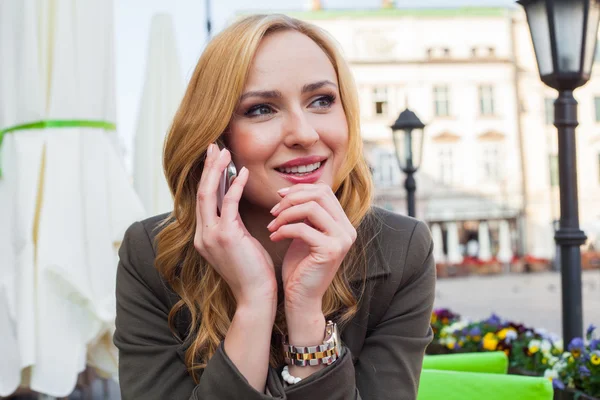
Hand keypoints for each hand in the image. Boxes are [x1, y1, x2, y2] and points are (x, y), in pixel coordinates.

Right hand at [194, 144, 276, 306]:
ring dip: (216, 171)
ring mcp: (210, 236)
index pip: (205, 200)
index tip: (215, 159)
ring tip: (224, 152)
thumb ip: (233, 223)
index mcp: (204, 237)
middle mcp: (202, 235)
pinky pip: (227, 204)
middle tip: (214, 146)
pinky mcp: (225, 236)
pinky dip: (234, 186)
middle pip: (201, 192)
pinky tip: (242, 172)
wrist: (256, 296)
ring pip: (208, 194)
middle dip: (207, 168)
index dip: (209, 177)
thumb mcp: (240, 243)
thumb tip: (234, 202)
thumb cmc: (253, 272)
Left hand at [267, 183, 356, 310]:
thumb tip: (292, 190)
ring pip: (311, 208)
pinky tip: (274, 237)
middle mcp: (347, 230)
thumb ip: (305, 214)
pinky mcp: (330, 251)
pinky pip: (303, 228)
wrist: (302, 298)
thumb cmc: (300, 267)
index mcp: (343, 223)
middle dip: (291, 199)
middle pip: (320, 194)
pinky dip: (284, 229)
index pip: (324, 190)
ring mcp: (342, 240)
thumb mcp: (304, 233)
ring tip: (272, 226)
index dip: (300, 189)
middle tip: (273, 211)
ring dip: (285, 214)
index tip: (279, 196)